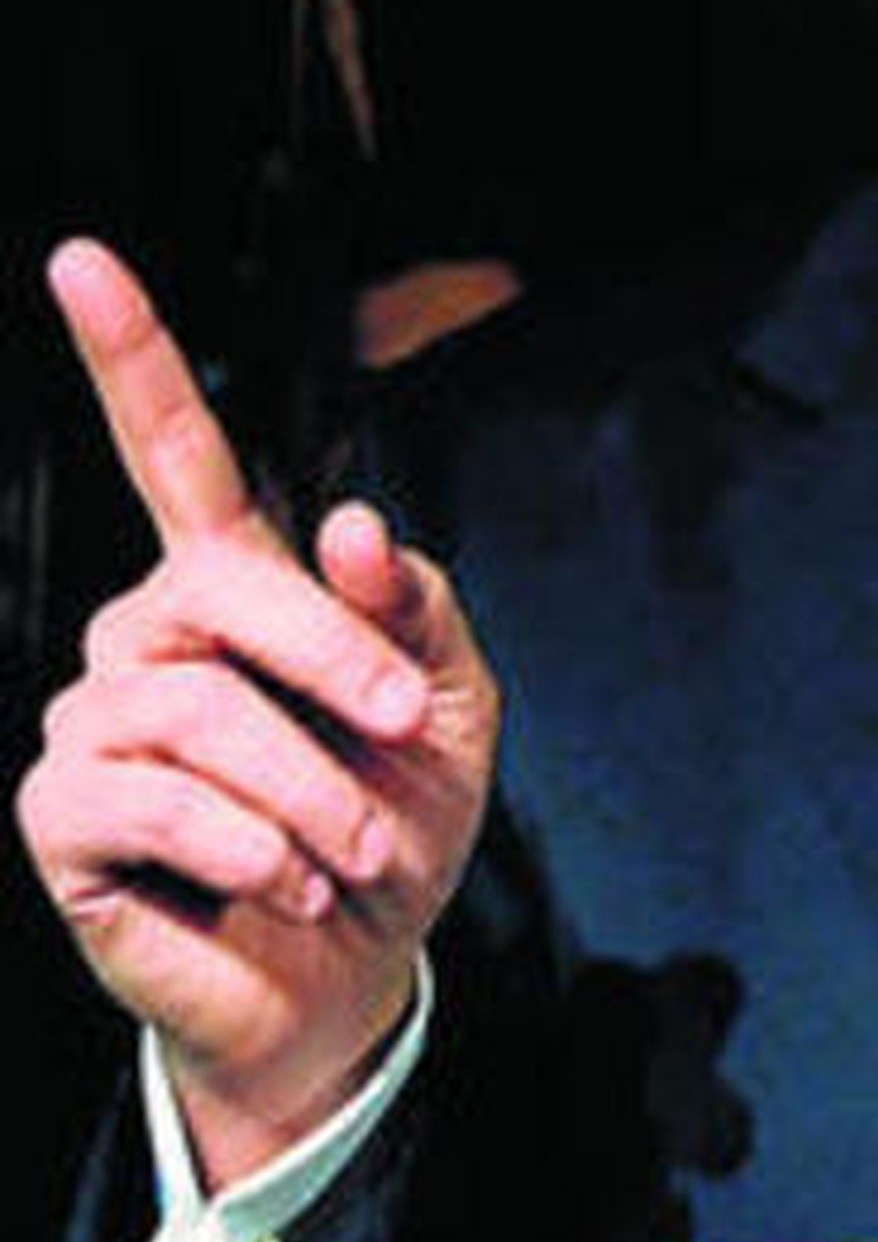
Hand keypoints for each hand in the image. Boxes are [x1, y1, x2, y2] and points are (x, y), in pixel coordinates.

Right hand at [16, 241, 499, 1184]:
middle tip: (407, 738)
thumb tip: (353, 527)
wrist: (352, 982)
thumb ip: (414, 610)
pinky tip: (284, 884)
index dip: (129, 355)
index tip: (83, 259)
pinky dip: (246, 847)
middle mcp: (144, 636)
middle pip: (220, 589)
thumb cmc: (392, 833)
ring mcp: (93, 723)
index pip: (171, 451)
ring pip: (196, 709)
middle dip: (334, 663)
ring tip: (353, 852)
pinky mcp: (64, 817)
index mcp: (230, 585)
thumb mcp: (450, 711)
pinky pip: (151, 801)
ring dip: (308, 788)